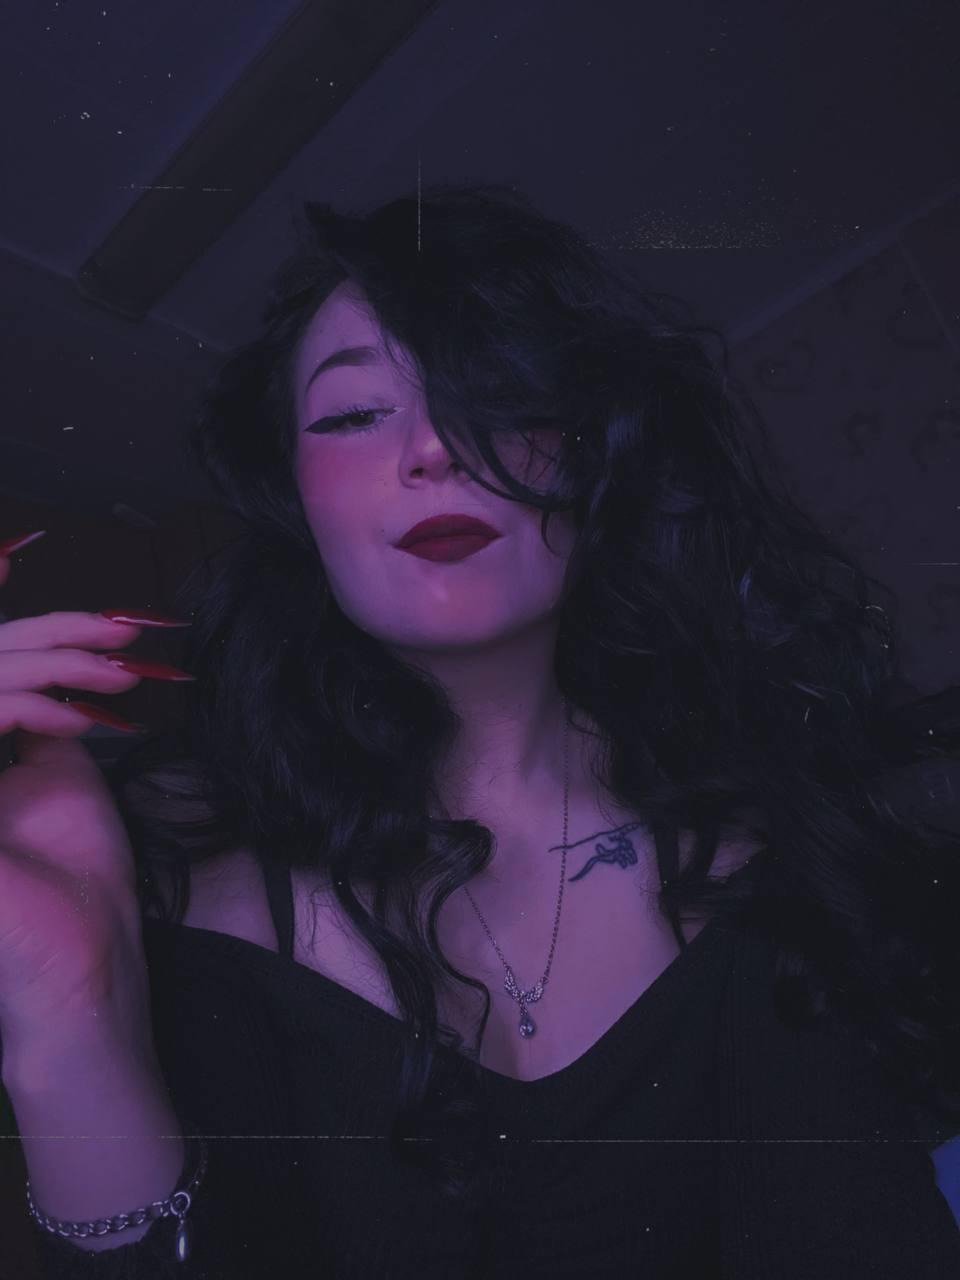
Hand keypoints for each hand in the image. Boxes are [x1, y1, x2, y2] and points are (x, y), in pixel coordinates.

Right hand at [0, 538, 185, 1067]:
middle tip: (122, 634)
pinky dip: (24, 706)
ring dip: (50, 663)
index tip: (112, 623)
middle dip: (52, 637)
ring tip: (119, 672)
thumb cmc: (76, 887)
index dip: (41, 635)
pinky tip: (79, 719)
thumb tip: (54, 671)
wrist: (77, 972)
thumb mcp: (61, 782)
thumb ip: (40, 725)